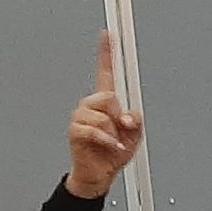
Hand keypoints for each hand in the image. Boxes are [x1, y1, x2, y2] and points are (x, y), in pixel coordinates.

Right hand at [64, 31, 143, 199]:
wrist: (99, 175)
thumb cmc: (112, 154)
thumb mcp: (134, 137)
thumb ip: (135, 121)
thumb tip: (127, 116)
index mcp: (105, 102)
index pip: (106, 73)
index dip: (106, 53)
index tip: (107, 35)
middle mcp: (91, 105)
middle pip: (109, 95)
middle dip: (118, 116)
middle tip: (118, 132)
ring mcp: (82, 116)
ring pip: (104, 114)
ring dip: (113, 132)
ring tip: (112, 142)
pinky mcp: (76, 130)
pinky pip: (96, 129)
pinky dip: (108, 141)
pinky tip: (111, 147)